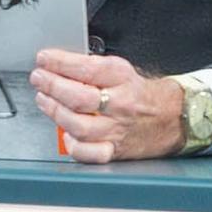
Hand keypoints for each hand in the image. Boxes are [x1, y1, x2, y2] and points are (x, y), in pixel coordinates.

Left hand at [30, 49, 187, 163]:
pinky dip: (73, 145)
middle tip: (39, 79)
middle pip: (80, 98)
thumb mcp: (122, 71)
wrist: (172, 117)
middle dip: (52, 86)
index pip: (87, 69)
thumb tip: (58, 64)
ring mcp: (117, 129)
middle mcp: (120, 104)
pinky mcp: (115, 150)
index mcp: (123, 79)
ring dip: (55, 112)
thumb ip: (93, 69)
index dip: (60, 63)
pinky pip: (90, 153)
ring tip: (43, 100)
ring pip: (80, 125)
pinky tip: (65, 134)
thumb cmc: (140, 94)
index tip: (44, 59)